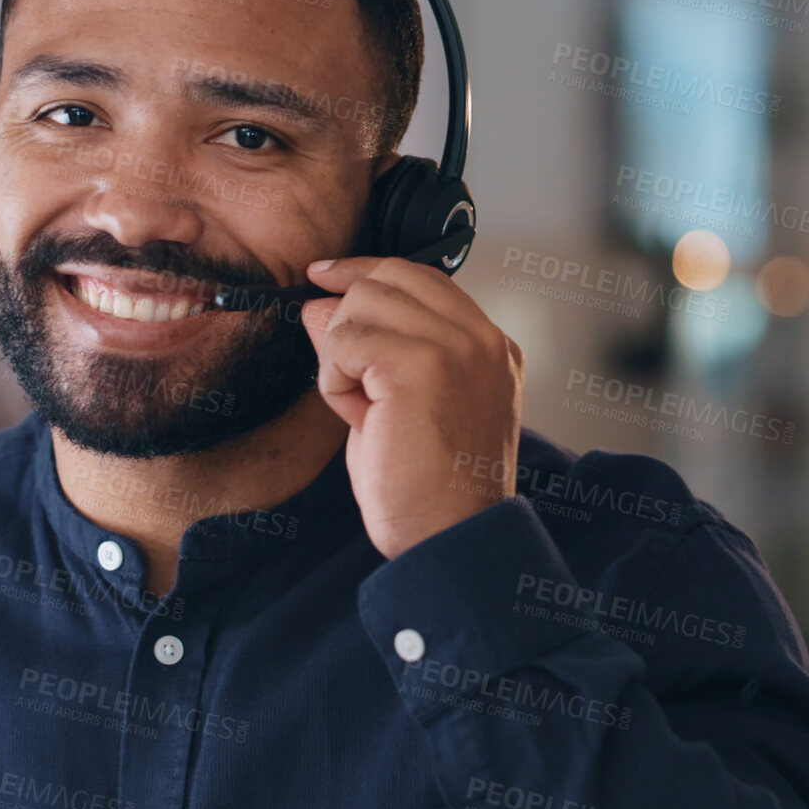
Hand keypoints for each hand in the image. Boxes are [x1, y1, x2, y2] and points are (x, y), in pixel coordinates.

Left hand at [299, 255, 522, 558]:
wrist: (447, 538)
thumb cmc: (426, 487)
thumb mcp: (394, 404)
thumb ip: (367, 350)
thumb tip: (319, 302)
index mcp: (489, 345)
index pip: (420, 276)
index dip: (365, 270)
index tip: (324, 275)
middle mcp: (481, 338)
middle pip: (386, 279)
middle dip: (346, 322)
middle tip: (349, 382)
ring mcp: (456, 347)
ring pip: (360, 305)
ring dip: (340, 359)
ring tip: (364, 411)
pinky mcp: (422, 364)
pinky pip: (344, 342)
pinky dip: (335, 382)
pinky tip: (360, 418)